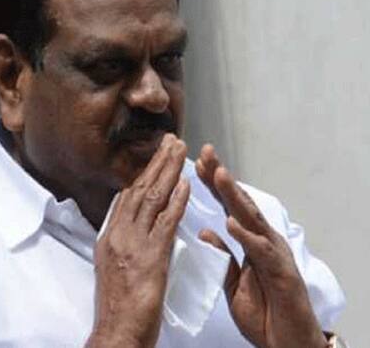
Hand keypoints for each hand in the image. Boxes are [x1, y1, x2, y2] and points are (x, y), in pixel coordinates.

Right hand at [86, 134, 189, 347]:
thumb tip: (136, 226)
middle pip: (138, 189)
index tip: (155, 156)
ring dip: (168, 171)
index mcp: (109, 237)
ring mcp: (133, 243)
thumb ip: (125, 243)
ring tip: (180, 150)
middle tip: (170, 141)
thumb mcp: (113, 266)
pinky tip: (185, 183)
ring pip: (151, 198)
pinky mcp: (150, 256)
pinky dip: (176, 200)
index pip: (127, 196)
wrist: (117, 331)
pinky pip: (165, 221)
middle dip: (156, 162)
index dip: (142, 173)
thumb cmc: (119, 305)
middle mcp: (118, 234)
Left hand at [196, 144, 327, 347]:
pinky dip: (247, 236)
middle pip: (239, 203)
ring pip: (252, 219)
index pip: (227, 206)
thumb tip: (206, 230)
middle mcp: (263, 240)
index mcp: (250, 240)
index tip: (195, 162)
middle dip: (221, 177)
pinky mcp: (282, 274)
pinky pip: (262, 252)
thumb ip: (222, 255)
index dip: (212, 184)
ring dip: (234, 196)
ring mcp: (274, 254)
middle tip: (205, 153)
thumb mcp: (233, 281)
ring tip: (217, 174)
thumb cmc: (264, 311)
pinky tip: (232, 222)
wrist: (286, 343)